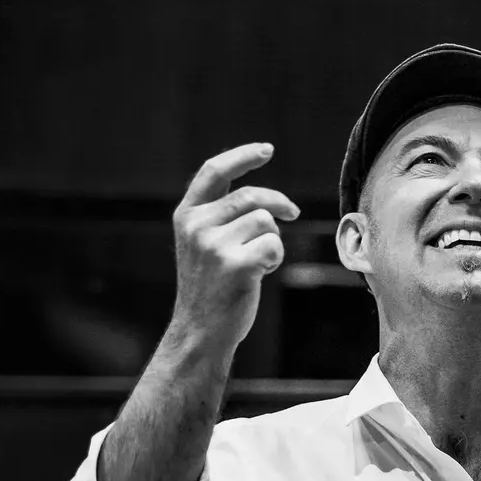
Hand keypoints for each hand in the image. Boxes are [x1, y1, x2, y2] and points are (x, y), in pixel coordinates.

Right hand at [169, 143, 299, 353]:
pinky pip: (274, 245)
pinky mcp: (235, 264)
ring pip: (266, 222)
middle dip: (279, 203)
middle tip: (293, 213)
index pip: (214, 172)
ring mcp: (213, 245)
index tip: (267, 149)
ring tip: (256, 264)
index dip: (242, 157)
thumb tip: (267, 200)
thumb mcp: (204, 245)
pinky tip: (259, 275)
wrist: (201, 331)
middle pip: (252, 196)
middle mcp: (196, 225)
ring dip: (273, 241)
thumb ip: (222, 217)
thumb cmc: (211, 288)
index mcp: (186, 215)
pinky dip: (275, 259)